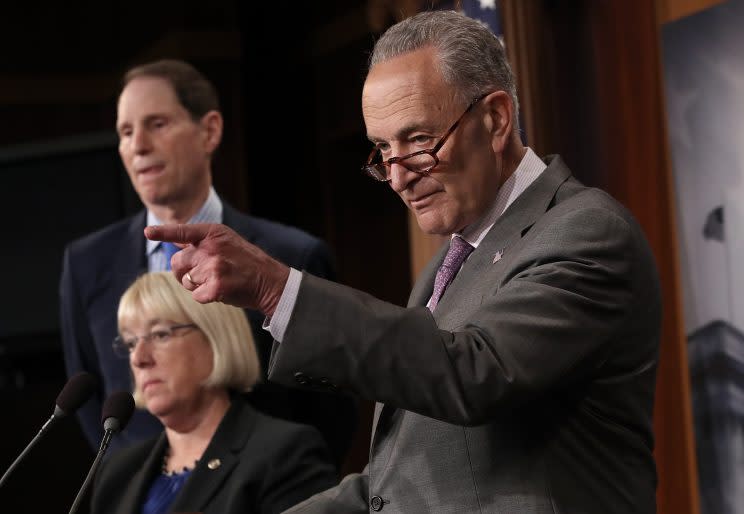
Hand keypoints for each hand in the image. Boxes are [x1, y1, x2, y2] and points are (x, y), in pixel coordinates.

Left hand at [144, 223, 289, 314]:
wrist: (269, 281)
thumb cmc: (245, 262)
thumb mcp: (225, 242)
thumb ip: (199, 241)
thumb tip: (174, 239)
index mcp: (213, 233)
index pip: (182, 231)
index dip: (163, 232)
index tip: (148, 232)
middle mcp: (211, 247)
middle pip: (177, 262)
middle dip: (184, 272)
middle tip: (204, 274)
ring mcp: (214, 266)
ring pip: (186, 281)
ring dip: (197, 286)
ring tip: (218, 280)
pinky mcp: (216, 285)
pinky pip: (196, 295)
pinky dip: (206, 297)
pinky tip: (221, 291)